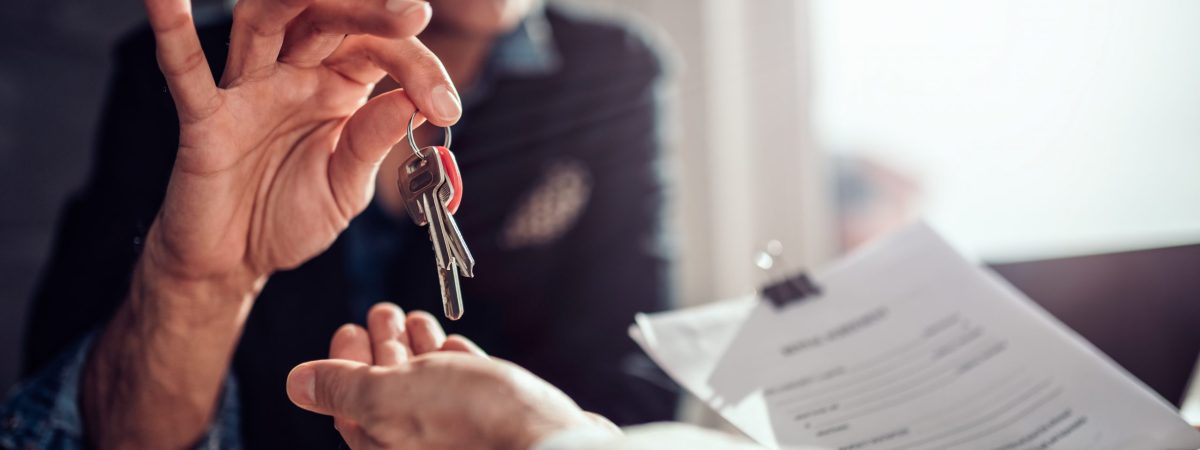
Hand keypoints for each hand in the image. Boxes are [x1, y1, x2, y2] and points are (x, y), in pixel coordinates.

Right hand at [81, 2, 461, 446]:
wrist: (235, 263)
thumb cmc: (288, 215)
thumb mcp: (347, 184)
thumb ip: (373, 141)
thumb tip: (414, 101)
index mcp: (338, 87)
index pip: (380, 50)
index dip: (418, 67)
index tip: (447, 106)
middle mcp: (294, 74)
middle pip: (328, 17)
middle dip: (373, 12)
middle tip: (414, 12)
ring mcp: (247, 90)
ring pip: (266, 20)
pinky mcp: (205, 120)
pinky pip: (187, 72)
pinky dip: (173, 31)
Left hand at [286, 304, 619, 448]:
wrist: (547, 440)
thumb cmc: (470, 423)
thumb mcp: (389, 397)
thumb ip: (342, 388)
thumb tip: (297, 383)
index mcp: (383, 444)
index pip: (347, 403)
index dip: (343, 361)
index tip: (348, 328)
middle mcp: (416, 444)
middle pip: (387, 392)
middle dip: (383, 347)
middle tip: (381, 311)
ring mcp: (456, 435)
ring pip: (427, 387)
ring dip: (418, 349)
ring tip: (414, 318)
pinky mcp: (493, 424)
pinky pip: (465, 392)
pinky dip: (453, 365)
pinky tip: (452, 346)